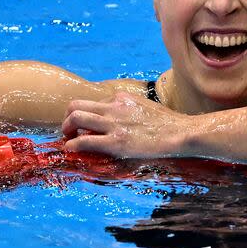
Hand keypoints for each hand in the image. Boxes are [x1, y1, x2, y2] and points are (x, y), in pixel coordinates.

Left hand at [61, 92, 191, 157]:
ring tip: (67, 139)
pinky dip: (73, 144)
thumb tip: (118, 119)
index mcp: (121, 98)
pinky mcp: (116, 142)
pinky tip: (71, 149)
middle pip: (76, 105)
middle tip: (68, 130)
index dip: (86, 115)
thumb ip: (128, 109)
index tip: (84, 125)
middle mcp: (113, 107)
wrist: (180, 132)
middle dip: (67, 118)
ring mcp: (114, 124)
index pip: (93, 103)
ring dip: (66, 129)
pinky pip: (84, 140)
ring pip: (75, 118)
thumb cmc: (167, 123)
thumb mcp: (144, 106)